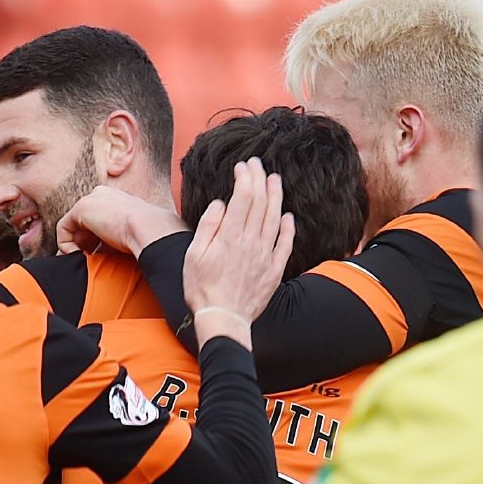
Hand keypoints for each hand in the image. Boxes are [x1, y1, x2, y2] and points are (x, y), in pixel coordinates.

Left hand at [57, 186, 185, 254]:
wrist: (150, 230)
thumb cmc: (147, 238)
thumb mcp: (128, 238)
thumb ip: (112, 242)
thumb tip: (99, 258)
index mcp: (117, 200)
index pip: (97, 221)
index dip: (93, 243)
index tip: (96, 259)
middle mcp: (103, 196)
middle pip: (82, 224)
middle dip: (81, 245)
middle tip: (85, 263)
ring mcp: (92, 199)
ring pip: (72, 226)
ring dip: (73, 247)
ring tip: (81, 262)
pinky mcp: (82, 207)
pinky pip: (63, 228)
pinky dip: (65, 244)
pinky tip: (76, 256)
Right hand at [183, 158, 294, 347]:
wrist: (223, 318)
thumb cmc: (202, 289)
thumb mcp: (194, 255)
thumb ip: (208, 226)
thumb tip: (221, 204)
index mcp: (230, 236)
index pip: (243, 197)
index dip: (245, 177)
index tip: (242, 166)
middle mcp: (252, 242)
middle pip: (260, 203)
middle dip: (260, 179)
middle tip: (258, 164)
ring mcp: (266, 256)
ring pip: (275, 218)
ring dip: (276, 196)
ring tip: (275, 180)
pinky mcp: (275, 270)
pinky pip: (285, 244)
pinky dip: (288, 228)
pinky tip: (287, 216)